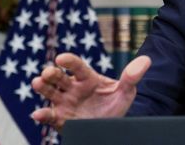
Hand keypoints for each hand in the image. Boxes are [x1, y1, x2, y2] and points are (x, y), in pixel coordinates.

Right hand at [31, 53, 150, 130]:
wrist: (111, 126)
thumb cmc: (116, 104)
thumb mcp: (127, 91)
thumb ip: (133, 76)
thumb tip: (147, 60)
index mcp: (88, 78)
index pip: (77, 66)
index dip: (69, 61)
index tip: (61, 58)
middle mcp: (73, 88)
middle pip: (59, 78)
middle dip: (52, 74)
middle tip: (48, 72)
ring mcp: (66, 103)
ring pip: (51, 93)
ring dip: (43, 87)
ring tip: (37, 83)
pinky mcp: (62, 119)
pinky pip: (50, 116)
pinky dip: (43, 115)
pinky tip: (38, 114)